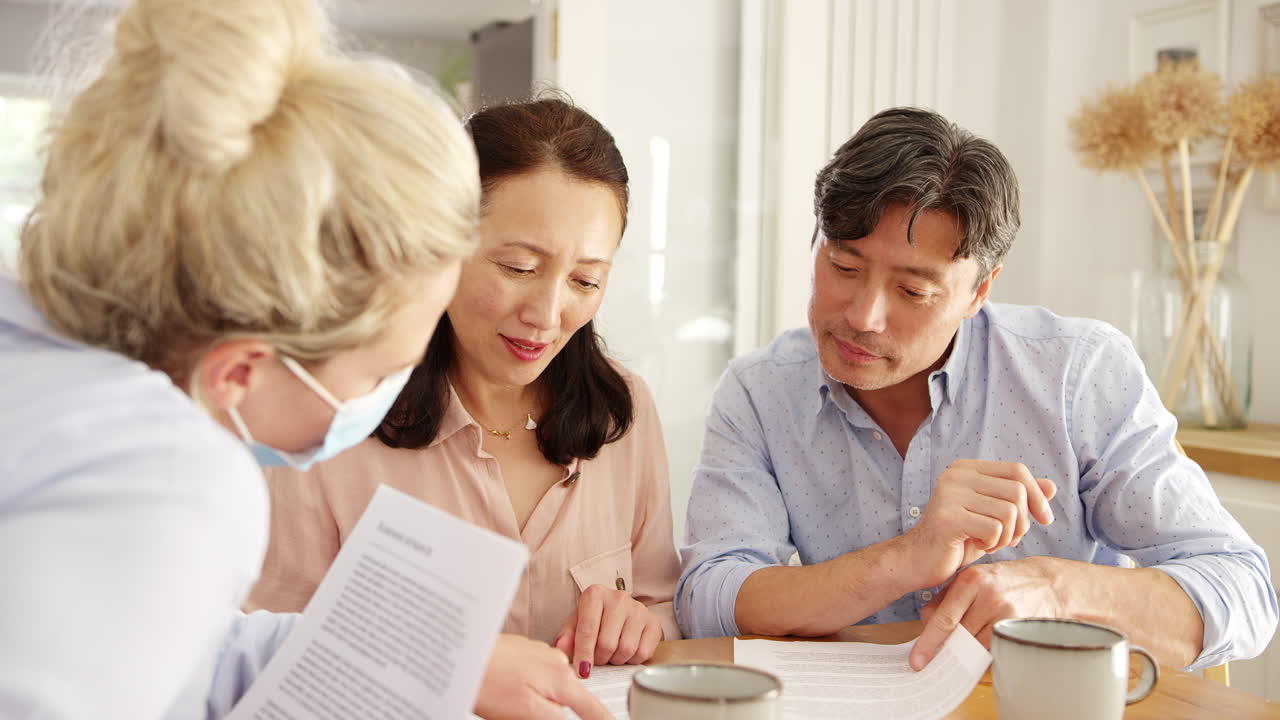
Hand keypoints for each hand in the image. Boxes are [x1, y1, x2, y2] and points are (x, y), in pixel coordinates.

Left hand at [474, 634, 611, 719]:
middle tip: (524, 710)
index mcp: (561, 679)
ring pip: (550, 685)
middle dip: (557, 708)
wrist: (461, 652)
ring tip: (510, 700)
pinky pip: (535, 674)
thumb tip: (570, 718)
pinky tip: (507, 688)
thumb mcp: (528, 713)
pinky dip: (527, 684)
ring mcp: (540, 653)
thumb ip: (557, 718)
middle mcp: (556, 662)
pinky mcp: (524, 651)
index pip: (592, 707)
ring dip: (538, 697)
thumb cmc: (488, 682)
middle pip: (569, 695)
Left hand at [552, 585, 663, 677]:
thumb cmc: (595, 618)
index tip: (582, 672)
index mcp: (595, 594)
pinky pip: (643, 652)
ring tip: (611, 654)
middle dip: (600, 659)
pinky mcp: (653, 621)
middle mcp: (618, 598)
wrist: (620, 610)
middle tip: (598, 659)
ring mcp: (638, 608)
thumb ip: (567, 636)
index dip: (583, 654)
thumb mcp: (576, 623)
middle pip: (607, 643)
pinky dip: (632, 660)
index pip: (588, 629)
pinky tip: (626, 653)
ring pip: (626, 649)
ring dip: (616, 660)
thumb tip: (561, 648)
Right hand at [903, 460, 1056, 587]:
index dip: (1038, 495)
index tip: (1044, 519)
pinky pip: (994, 529)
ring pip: (1009, 511)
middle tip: (1008, 539)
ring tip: (990, 543)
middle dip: (1022, 522)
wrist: (918, 560)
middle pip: (1017, 491)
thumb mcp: (993, 516)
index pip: (1017, 471)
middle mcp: (956, 475)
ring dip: (1008, 535)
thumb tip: (1052, 486)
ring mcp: (950, 494)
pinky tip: (976, 547)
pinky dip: (993, 544)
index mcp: (966, 468)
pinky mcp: (948, 518)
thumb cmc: (957, 538)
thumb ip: (1019, 499)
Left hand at [909, 556, 1064, 669]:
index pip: (944, 619)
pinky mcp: (1020, 629)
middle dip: (946, 650)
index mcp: (971, 580)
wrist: (1047, 583)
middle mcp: (989, 596)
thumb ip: (945, 599)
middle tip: (935, 660)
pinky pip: (994, 651)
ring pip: (976, 647)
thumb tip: (925, 625)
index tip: (917, 661)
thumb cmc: (1003, 582)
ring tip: (959, 652)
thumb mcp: (973, 578)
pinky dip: (983, 653)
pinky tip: (979, 649)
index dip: (928, 643)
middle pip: (959, 636)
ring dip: (965, 653)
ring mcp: (1007, 614)